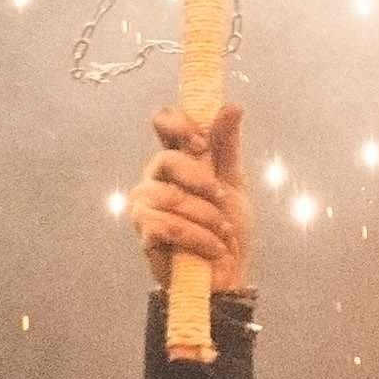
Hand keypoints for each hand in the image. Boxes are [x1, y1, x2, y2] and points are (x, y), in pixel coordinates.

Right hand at [135, 104, 254, 296]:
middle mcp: (154, 177)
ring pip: (174, 198)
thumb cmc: (227, 228)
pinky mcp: (144, 232)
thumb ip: (227, 145)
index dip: (180, 126)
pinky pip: (169, 226)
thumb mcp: (233, 183)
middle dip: (202, 180)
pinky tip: (212, 249)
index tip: (202, 143)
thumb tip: (232, 106)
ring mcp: (144, 204)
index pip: (164, 122)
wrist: (226, 273)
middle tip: (222, 198)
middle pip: (167, 159)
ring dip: (208, 218)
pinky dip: (199, 238)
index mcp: (175, 159)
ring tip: (222, 233)